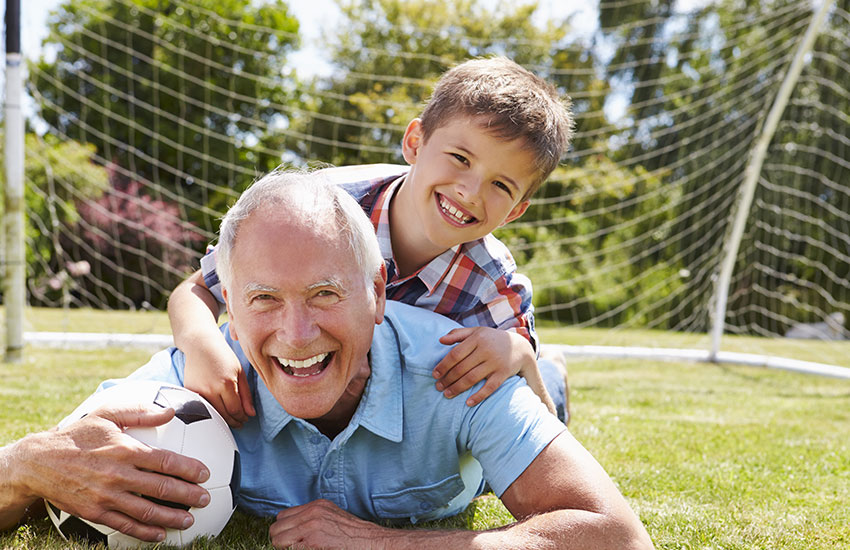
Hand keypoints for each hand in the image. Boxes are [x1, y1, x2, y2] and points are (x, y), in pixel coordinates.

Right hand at [16, 404, 210, 541]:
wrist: (39, 462)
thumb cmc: (78, 435)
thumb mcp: (107, 415)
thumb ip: (140, 413)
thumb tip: (170, 411)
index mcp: (125, 450)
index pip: (166, 461)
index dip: (189, 469)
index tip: (205, 473)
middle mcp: (118, 475)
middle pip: (162, 488)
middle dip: (188, 495)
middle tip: (205, 498)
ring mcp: (106, 496)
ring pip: (147, 511)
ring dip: (172, 517)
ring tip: (190, 519)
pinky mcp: (95, 512)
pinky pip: (125, 525)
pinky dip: (145, 532)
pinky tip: (160, 534)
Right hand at [183, 336, 255, 427]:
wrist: (201, 345)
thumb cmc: (223, 356)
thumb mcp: (240, 372)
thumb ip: (246, 395)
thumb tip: (251, 414)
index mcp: (226, 384)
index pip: (235, 410)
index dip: (241, 417)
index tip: (245, 419)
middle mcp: (211, 389)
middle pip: (223, 415)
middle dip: (234, 421)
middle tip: (239, 423)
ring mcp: (198, 391)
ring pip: (211, 414)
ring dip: (222, 419)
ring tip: (230, 419)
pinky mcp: (189, 391)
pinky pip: (200, 408)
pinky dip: (210, 412)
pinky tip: (217, 412)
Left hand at [270, 499, 387, 549]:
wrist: (371, 542)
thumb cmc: (354, 535)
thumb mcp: (332, 518)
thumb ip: (313, 519)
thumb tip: (294, 530)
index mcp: (316, 505)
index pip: (283, 516)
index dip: (284, 530)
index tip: (290, 540)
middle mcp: (312, 512)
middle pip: (276, 527)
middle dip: (280, 540)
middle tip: (290, 548)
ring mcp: (312, 526)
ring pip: (278, 539)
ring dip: (284, 548)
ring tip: (298, 549)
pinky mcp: (313, 541)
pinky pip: (289, 549)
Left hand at [433, 327, 535, 406]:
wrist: (520, 347)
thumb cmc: (492, 339)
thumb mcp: (477, 332)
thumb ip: (458, 334)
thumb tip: (440, 340)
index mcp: (477, 338)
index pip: (455, 354)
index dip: (443, 366)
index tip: (435, 374)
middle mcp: (486, 350)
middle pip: (462, 368)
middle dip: (448, 379)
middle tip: (438, 387)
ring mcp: (495, 362)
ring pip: (472, 378)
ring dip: (457, 388)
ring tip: (447, 394)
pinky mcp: (503, 374)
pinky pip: (489, 387)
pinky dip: (478, 396)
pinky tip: (468, 403)